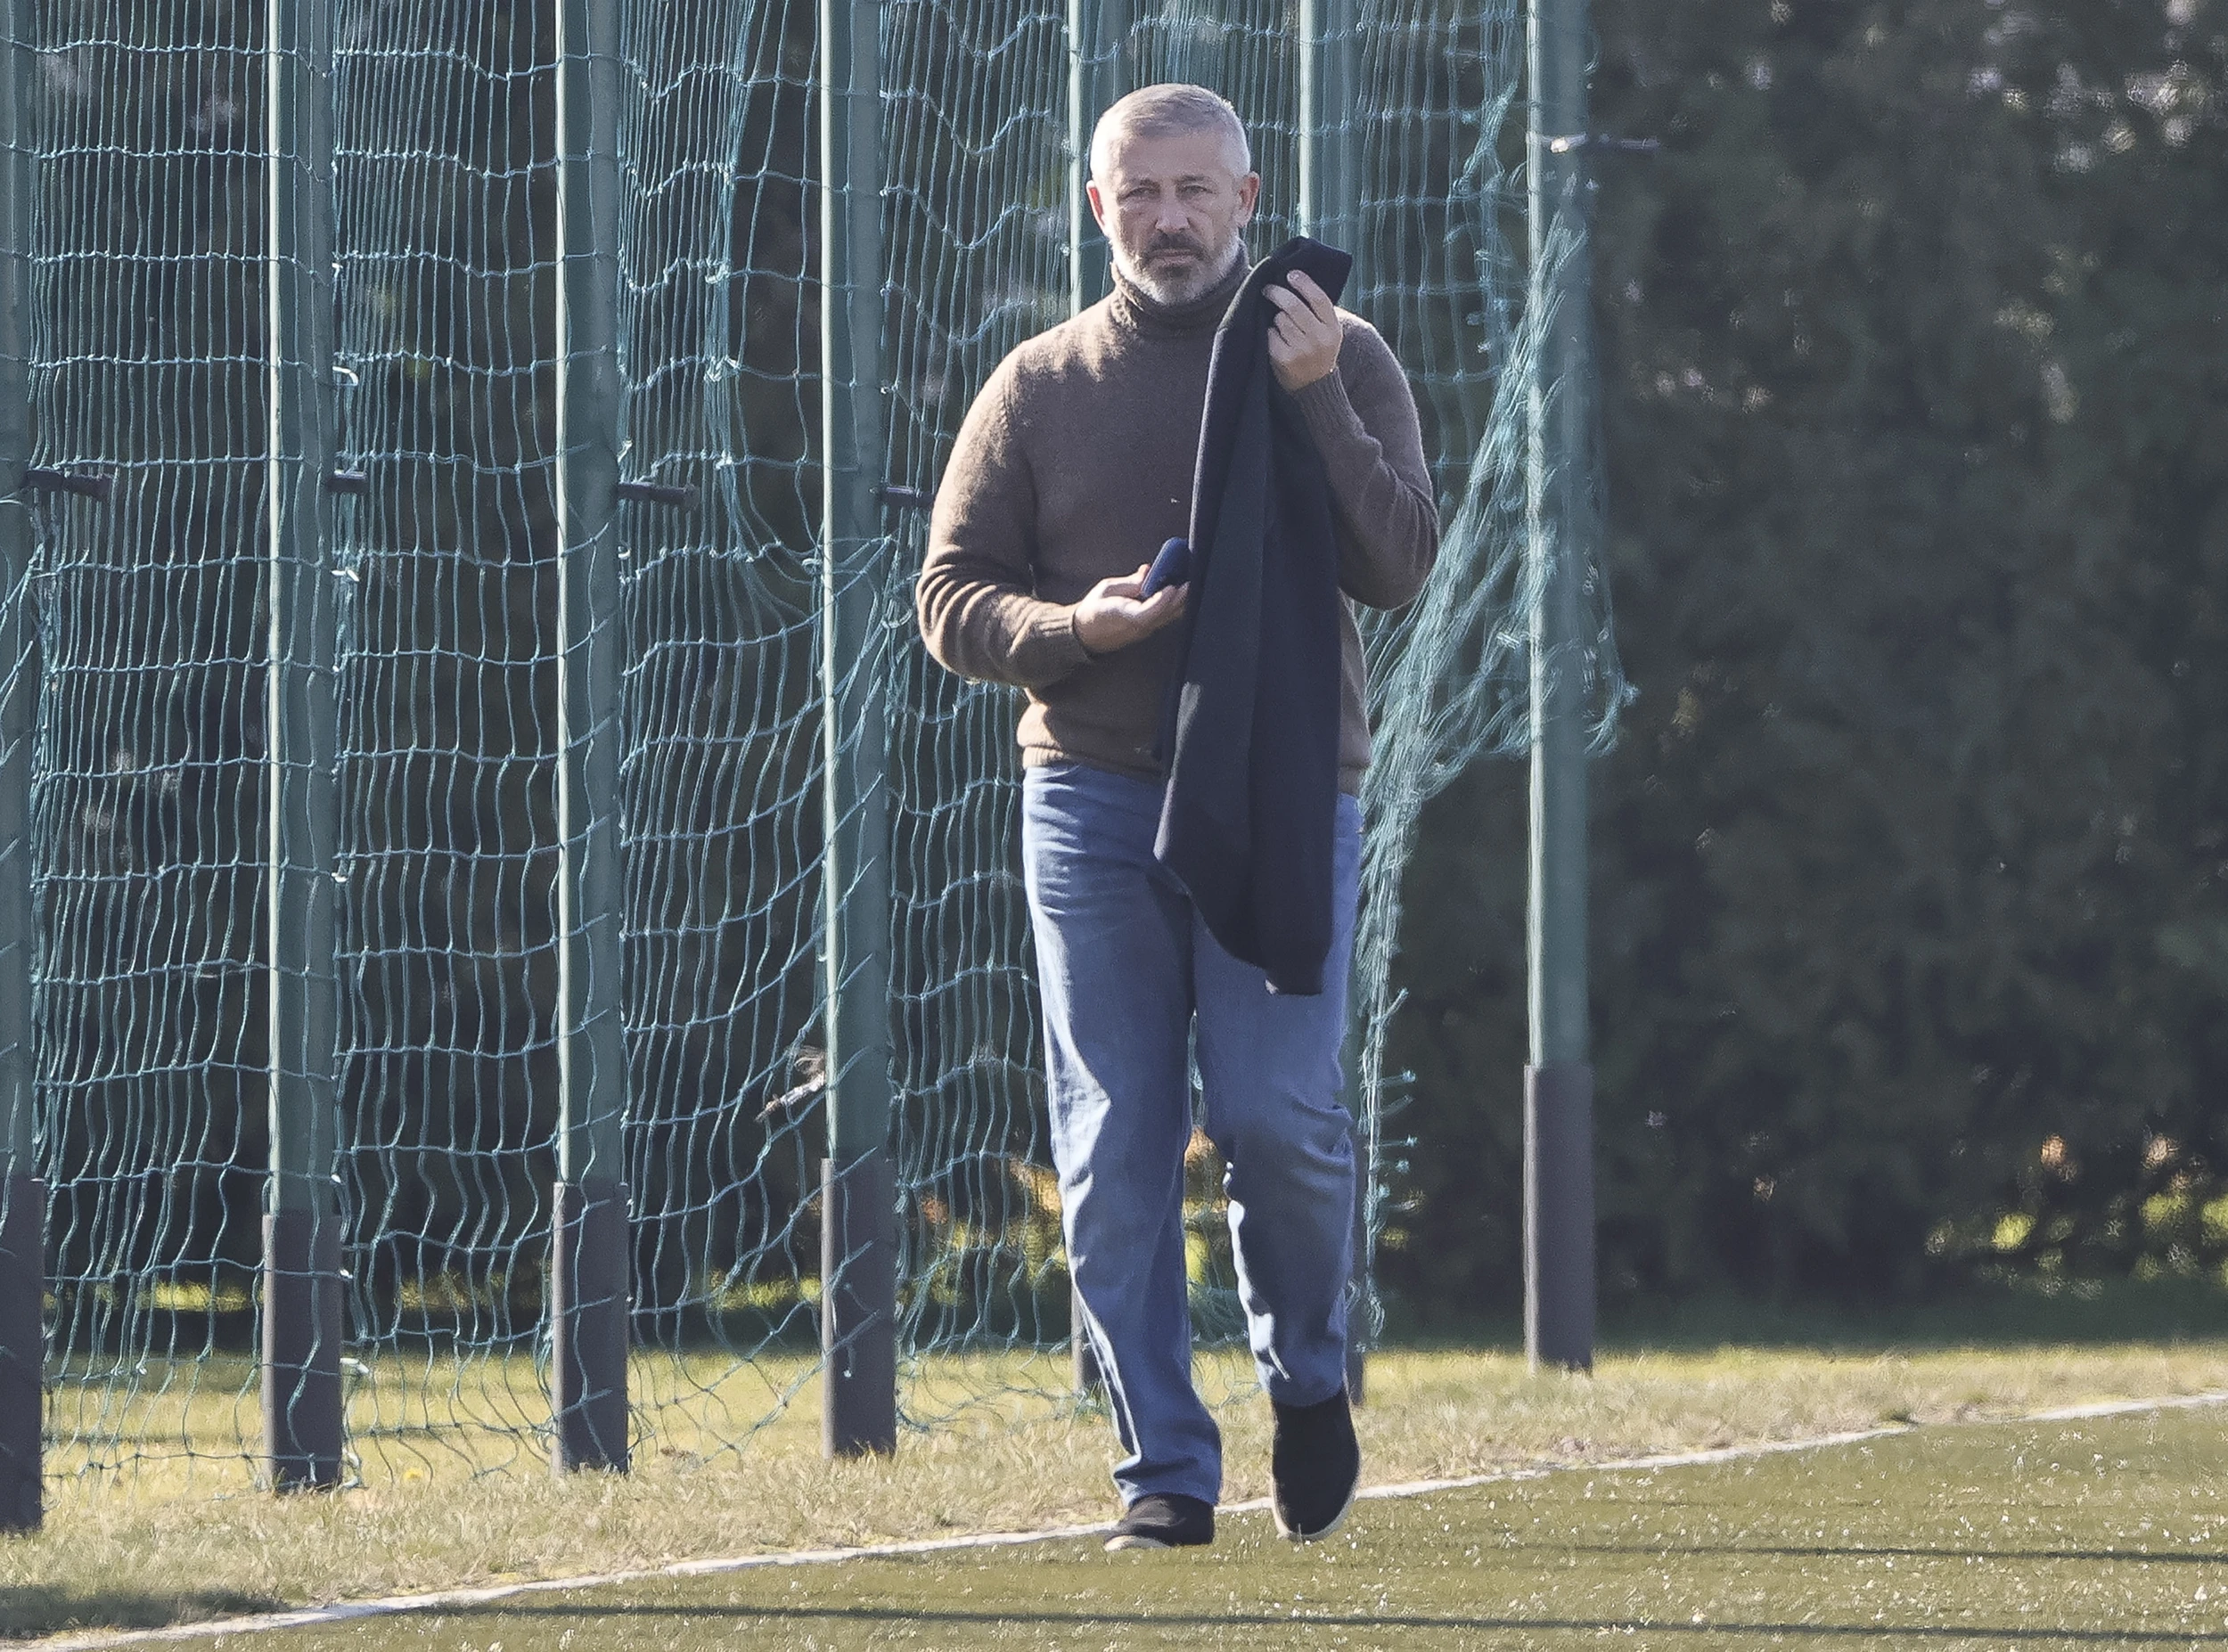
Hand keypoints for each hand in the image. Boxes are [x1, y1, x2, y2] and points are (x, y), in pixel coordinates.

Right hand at [1072, 563, 1187, 655]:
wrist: (1086, 633)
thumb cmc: (1094, 609)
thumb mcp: (1107, 589)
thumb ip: (1130, 582)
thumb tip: (1147, 571)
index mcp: (1123, 617)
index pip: (1148, 612)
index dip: (1161, 600)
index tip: (1171, 586)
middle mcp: (1137, 627)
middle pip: (1164, 614)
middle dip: (1179, 598)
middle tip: (1191, 580)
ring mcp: (1144, 631)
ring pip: (1168, 617)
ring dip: (1181, 602)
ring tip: (1190, 584)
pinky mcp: (1147, 629)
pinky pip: (1165, 618)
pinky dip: (1175, 606)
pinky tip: (1182, 594)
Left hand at [1264, 269, 1340, 392]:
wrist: (1313, 387)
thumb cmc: (1318, 352)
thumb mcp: (1329, 333)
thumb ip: (1319, 312)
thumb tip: (1298, 280)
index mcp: (1333, 329)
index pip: (1319, 299)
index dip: (1304, 283)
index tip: (1290, 274)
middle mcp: (1320, 339)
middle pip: (1294, 306)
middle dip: (1278, 293)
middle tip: (1268, 289)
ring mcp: (1302, 350)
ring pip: (1280, 319)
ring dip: (1277, 319)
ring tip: (1282, 328)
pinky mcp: (1285, 359)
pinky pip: (1271, 335)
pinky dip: (1270, 334)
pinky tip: (1277, 341)